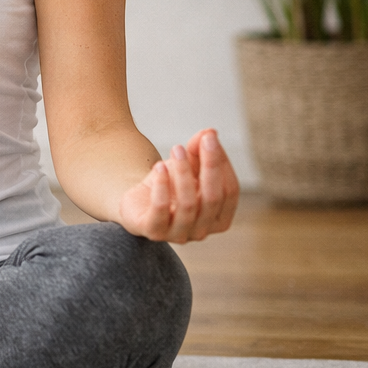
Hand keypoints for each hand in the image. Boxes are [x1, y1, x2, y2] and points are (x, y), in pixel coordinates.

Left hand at [117, 129, 238, 242]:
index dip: (222, 164)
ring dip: (183, 173)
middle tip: (202, 140)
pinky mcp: (153, 231)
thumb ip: (199, 150)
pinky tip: (159, 166)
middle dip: (209, 166)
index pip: (230, 191)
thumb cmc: (170, 185)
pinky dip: (162, 185)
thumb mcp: (187, 166)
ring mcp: (179, 235)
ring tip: (176, 148)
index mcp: (220, 219)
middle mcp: (203, 231)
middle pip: (213, 198)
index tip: (211, 138)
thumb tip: (210, 132)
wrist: (136, 202)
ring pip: (188, 204)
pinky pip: (161, 209)